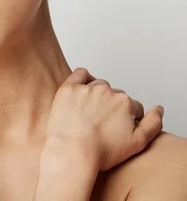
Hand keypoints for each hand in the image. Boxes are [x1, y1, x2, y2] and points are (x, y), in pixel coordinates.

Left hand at [45, 67, 163, 170]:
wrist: (71, 153)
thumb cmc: (101, 151)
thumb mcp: (138, 143)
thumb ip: (153, 123)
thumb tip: (159, 109)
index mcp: (125, 102)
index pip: (132, 106)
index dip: (126, 118)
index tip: (116, 128)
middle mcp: (107, 91)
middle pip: (115, 95)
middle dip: (111, 106)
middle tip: (101, 123)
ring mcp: (87, 88)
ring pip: (98, 85)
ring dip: (97, 94)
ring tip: (89, 112)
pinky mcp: (69, 88)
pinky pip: (80, 74)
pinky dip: (83, 79)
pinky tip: (81, 91)